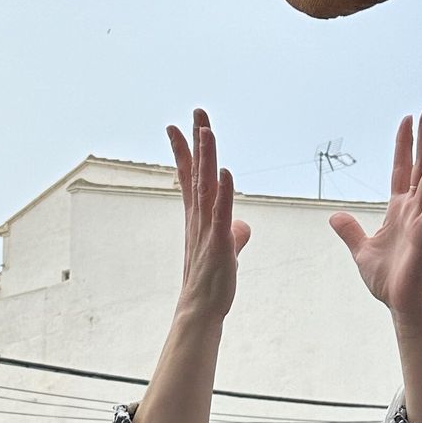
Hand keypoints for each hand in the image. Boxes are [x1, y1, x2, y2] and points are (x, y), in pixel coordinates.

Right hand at [165, 109, 249, 328]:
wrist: (201, 311)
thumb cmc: (212, 283)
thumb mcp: (227, 252)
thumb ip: (234, 234)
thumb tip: (243, 225)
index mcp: (198, 218)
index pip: (189, 177)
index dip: (184, 151)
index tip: (178, 127)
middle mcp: (198, 218)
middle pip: (197, 172)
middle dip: (197, 140)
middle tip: (196, 111)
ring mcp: (207, 229)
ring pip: (206, 185)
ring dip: (207, 157)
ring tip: (207, 129)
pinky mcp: (219, 242)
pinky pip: (220, 211)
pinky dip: (223, 191)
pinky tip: (224, 171)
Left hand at [330, 108, 421, 322]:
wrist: (402, 305)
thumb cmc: (389, 281)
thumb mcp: (361, 250)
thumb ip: (350, 231)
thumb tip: (335, 216)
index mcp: (399, 210)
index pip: (403, 170)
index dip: (404, 146)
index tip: (407, 121)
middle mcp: (415, 209)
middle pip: (421, 165)